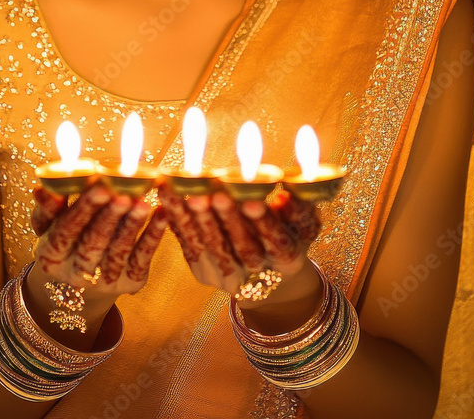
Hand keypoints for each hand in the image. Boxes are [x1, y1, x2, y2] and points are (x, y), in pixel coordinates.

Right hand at [31, 179, 166, 301]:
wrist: (82, 281)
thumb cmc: (66, 239)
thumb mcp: (49, 225)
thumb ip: (48, 207)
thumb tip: (42, 188)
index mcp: (51, 255)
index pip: (66, 230)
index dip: (84, 209)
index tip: (99, 186)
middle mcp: (75, 274)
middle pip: (93, 243)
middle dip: (109, 217)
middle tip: (123, 193)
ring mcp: (103, 282)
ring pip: (118, 252)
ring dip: (132, 226)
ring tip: (143, 202)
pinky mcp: (129, 283)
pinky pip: (142, 260)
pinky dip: (153, 238)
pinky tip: (161, 215)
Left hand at [158, 181, 321, 304]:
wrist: (267, 274)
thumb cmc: (289, 235)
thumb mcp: (303, 223)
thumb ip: (299, 208)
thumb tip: (286, 195)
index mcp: (288, 261)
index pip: (277, 243)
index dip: (264, 223)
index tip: (252, 201)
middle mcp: (258, 277)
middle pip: (242, 247)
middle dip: (228, 220)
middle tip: (216, 195)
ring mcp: (228, 278)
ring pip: (213, 248)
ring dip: (200, 221)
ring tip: (192, 194)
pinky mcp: (203, 273)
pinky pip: (190, 246)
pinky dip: (179, 221)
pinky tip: (169, 197)